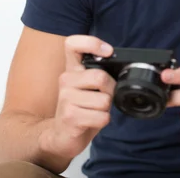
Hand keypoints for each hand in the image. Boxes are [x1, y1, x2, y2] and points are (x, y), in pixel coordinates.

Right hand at [45, 35, 115, 159]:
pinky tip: (92, 121)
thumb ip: (97, 74)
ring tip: (94, 111)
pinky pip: (102, 117)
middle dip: (110, 90)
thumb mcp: (87, 87)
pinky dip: (103, 121)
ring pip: (104, 100)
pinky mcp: (70, 117)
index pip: (73, 44)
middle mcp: (66, 80)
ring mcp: (66, 98)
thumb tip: (118, 69)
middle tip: (104, 97)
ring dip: (106, 109)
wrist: (62, 136)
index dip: (92, 43)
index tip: (108, 51)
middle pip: (100, 76)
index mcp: (72, 69)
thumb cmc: (80, 109)